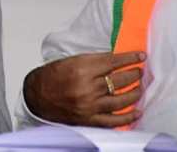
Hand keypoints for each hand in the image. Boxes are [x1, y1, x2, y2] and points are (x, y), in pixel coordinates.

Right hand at [23, 51, 144, 126]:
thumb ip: (93, 61)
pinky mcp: (90, 119)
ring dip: (135, 93)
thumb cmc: (51, 76)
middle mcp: (87, 87)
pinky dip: (129, 116)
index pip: (113, 62)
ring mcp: (89, 105)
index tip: (140, 56)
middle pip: (120, 80)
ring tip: (140, 88)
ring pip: (122, 99)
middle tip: (139, 71)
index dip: (130, 58)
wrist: (36, 96)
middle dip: (134, 74)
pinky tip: (137, 111)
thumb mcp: (71, 61)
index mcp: (81, 69)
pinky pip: (115, 120)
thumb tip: (117, 61)